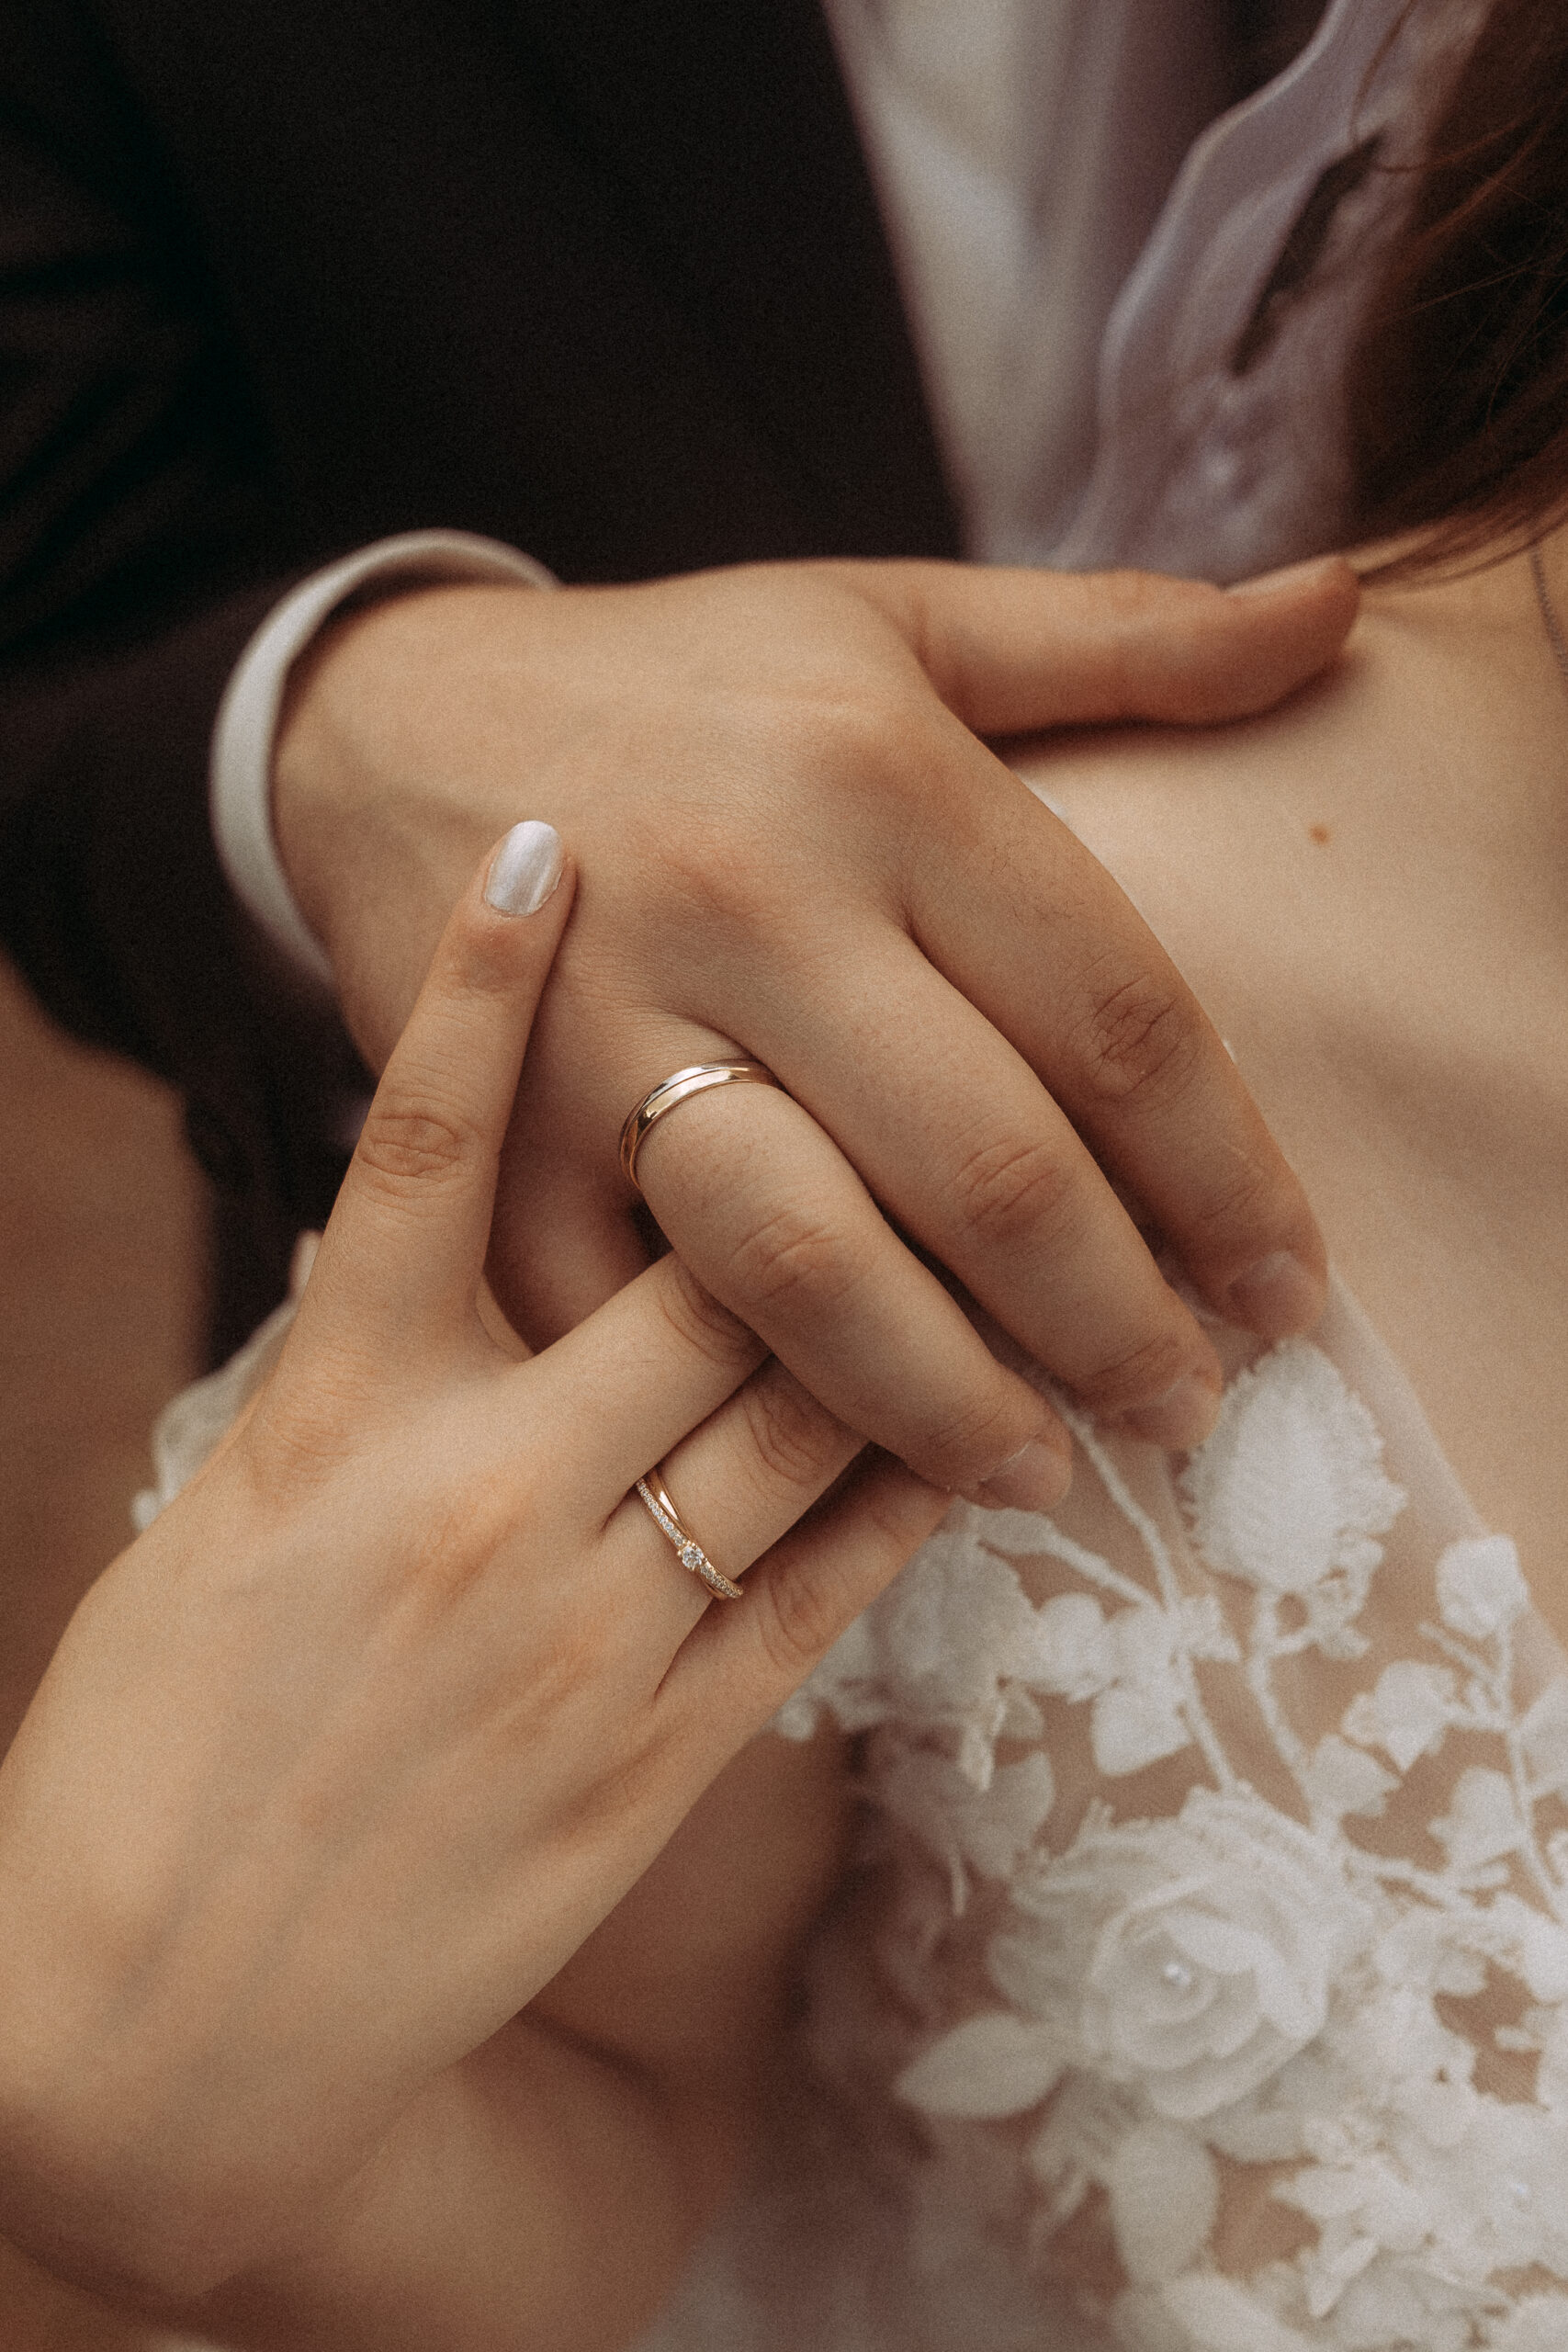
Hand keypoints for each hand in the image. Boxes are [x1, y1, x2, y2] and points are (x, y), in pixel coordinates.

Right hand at [0, 824, 944, 2313]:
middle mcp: (466, 1491)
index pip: (410, 1146)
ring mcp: (574, 1626)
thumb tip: (470, 1233)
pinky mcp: (651, 1756)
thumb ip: (359, 1367)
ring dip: (913, 1306)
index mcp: (330, 1410)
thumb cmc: (158, 1737)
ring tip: (1022, 1223)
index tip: (540, 841)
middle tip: (912, 1028)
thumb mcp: (230, 1513)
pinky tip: (987, 1424)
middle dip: (810, 1141)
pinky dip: (903, 1492)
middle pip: (692, 1260)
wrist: (144, 2015)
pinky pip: (819, 1585)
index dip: (472, 980)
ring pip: (793, 1409)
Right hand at [275, 556, 1351, 1504]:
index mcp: (883, 774)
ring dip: (948, 1403)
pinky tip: (833, 1464)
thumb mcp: (898, 618)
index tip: (1288, 1289)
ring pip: (813, 1267)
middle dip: (1116, 1325)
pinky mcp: (497, 1137)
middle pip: (989, 1169)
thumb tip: (1341, 603)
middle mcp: (756, 900)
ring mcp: (607, 1030)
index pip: (1115, 1013)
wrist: (393, 719)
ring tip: (1040, 1472)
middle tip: (1187, 1409)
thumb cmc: (685, 685)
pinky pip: (629, 1314)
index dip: (1229, 1178)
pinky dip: (732, 1408)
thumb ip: (1127, 637)